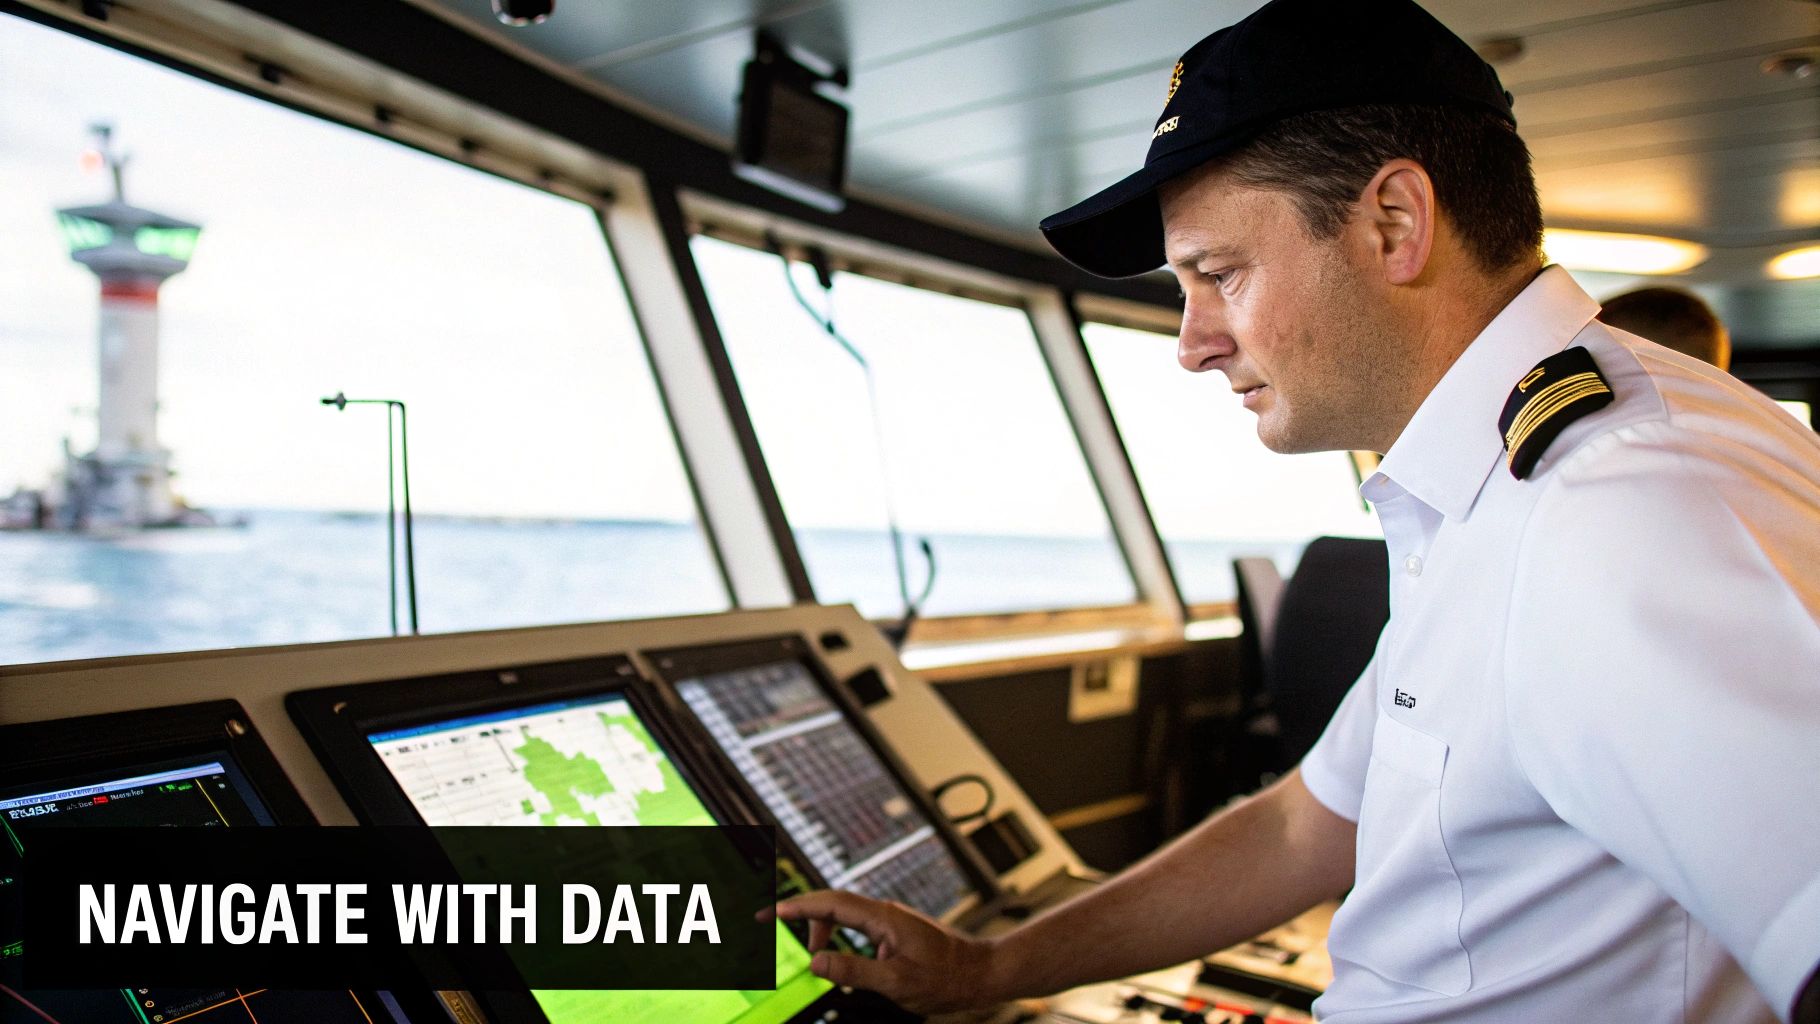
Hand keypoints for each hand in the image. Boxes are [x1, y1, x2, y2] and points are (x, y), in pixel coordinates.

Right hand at [764, 890, 1000, 1014]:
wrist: (980, 974)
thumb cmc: (945, 979)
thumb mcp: (895, 981)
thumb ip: (853, 970)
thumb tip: (815, 961)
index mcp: (882, 918)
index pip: (830, 903)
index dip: (797, 905)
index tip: (771, 910)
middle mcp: (885, 913)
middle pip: (833, 901)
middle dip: (800, 908)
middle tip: (771, 918)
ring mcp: (890, 920)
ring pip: (845, 913)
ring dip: (822, 926)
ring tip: (813, 953)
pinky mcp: (895, 931)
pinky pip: (857, 924)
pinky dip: (838, 933)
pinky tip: (837, 953)